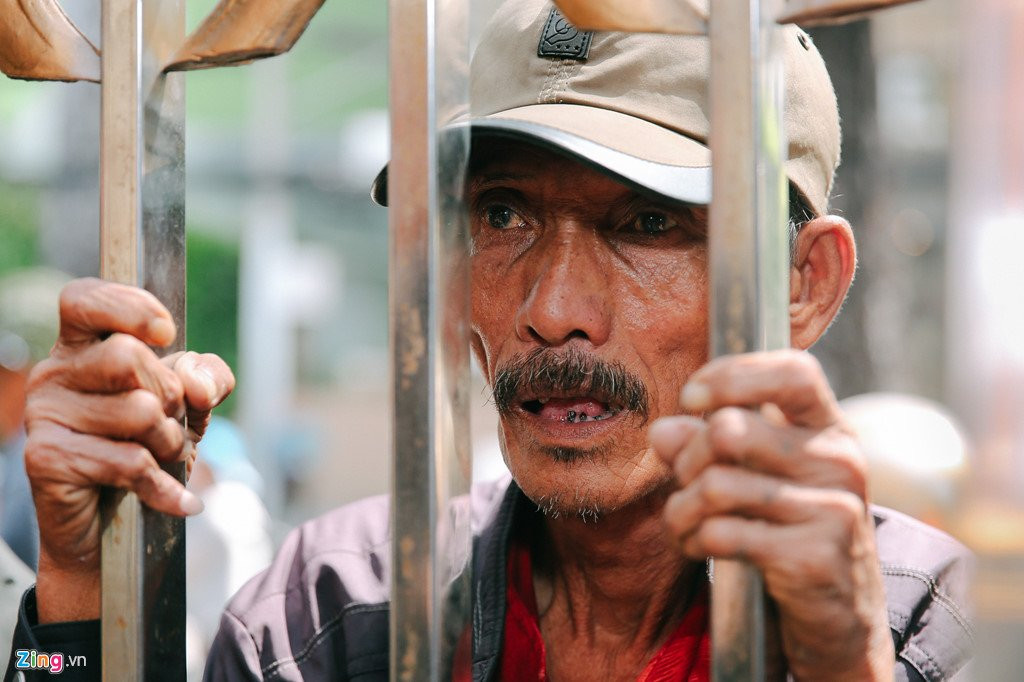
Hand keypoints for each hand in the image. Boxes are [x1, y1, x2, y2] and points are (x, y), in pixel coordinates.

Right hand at [23, 278, 234, 622]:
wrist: (114, 527)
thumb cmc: (149, 446)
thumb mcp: (192, 403)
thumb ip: (209, 377)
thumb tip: (196, 383)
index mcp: (81, 347)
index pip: (84, 299)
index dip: (128, 306)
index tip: (166, 332)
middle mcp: (53, 373)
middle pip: (127, 356)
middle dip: (170, 396)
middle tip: (170, 424)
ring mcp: (44, 415)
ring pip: (136, 410)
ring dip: (169, 441)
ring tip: (163, 456)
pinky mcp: (47, 458)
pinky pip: (128, 461)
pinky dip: (165, 485)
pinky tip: (178, 500)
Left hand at [649, 350, 893, 681]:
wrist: (840, 618)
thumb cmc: (787, 529)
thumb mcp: (753, 476)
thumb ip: (704, 445)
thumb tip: (662, 431)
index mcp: (828, 428)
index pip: (793, 371)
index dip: (732, 375)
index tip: (690, 397)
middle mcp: (839, 461)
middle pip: (729, 430)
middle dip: (686, 460)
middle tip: (686, 483)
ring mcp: (834, 510)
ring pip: (716, 485)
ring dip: (682, 509)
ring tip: (685, 522)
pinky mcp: (814, 558)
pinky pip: (722, 533)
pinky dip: (694, 541)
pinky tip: (700, 548)